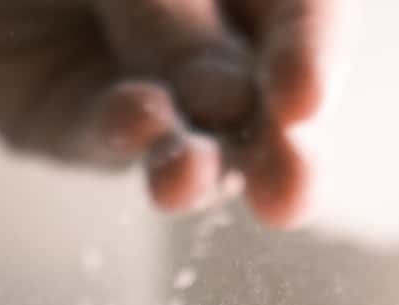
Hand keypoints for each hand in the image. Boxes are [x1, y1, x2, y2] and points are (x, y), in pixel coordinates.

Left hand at [0, 0, 341, 226]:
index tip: (303, 98)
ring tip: (185, 180)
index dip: (314, 57)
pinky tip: (134, 121)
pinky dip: (122, 134)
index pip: (307, 20)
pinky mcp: (85, 126)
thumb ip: (170, 14)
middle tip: (289, 193)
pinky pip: (109, 135)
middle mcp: (214, 40)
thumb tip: (224, 95)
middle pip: (267, 102)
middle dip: (281, 151)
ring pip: (195, 141)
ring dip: (198, 168)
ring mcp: (155, 90)